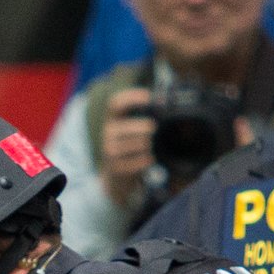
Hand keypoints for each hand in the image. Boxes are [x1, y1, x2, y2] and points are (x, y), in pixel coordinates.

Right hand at [97, 86, 154, 209]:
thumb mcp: (132, 131)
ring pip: (130, 145)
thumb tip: (165, 103)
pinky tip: (150, 160)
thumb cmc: (130, 148)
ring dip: (144, 145)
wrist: (116, 176)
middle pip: (125, 127)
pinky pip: (133, 162)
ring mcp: (109, 151)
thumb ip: (144, 117)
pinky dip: (144, 160)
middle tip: (153, 128)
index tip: (149, 97)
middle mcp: (108, 133)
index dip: (131, 98)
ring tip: (150, 146)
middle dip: (140, 127)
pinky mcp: (115, 167)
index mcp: (114, 119)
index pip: (116, 103)